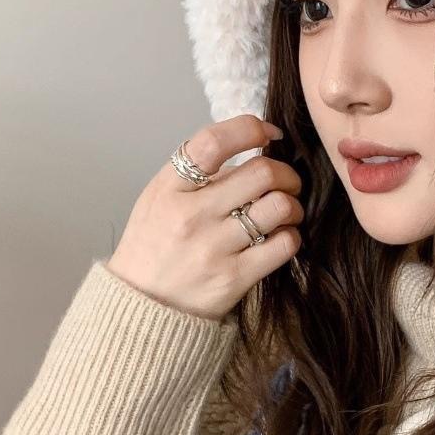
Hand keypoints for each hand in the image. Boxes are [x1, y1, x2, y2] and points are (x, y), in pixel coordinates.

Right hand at [107, 114, 303, 320]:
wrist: (142, 305)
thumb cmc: (155, 245)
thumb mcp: (159, 197)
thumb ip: (197, 172)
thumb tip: (251, 148)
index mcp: (171, 188)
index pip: (214, 142)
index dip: (251, 129)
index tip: (268, 134)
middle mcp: (192, 215)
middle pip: (262, 172)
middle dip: (286, 172)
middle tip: (285, 182)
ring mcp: (214, 247)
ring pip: (279, 207)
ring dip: (292, 205)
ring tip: (284, 212)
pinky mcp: (234, 278)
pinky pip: (284, 245)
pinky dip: (291, 236)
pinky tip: (279, 238)